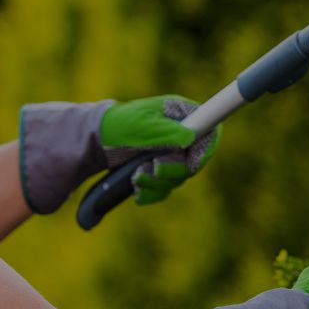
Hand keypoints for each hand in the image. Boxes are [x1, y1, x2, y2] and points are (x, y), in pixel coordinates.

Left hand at [100, 95, 220, 204]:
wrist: (98, 140)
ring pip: (178, 179)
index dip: (206, 150)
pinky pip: (165, 189)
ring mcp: (173, 155)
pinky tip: (136, 188)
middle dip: (172, 170)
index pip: (210, 133)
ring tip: (135, 176)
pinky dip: (150, 192)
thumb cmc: (118, 125)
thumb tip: (190, 139)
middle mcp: (182, 136)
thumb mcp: (141, 125)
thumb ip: (167, 131)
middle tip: (153, 169)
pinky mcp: (162, 172)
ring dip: (156, 183)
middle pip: (195, 162)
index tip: (192, 163)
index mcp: (182, 116)